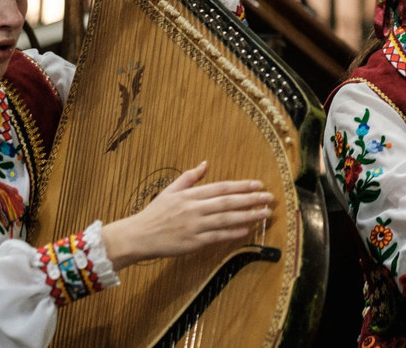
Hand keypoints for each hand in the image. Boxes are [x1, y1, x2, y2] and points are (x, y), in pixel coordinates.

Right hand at [101, 161, 272, 270]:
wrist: (137, 236)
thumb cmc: (155, 213)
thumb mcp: (170, 191)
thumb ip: (189, 177)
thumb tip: (205, 163)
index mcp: (190, 195)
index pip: (221, 188)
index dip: (241, 186)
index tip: (258, 184)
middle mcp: (194, 209)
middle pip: (227, 202)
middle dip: (250, 199)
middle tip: (269, 197)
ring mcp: (194, 226)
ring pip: (225, 220)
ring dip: (246, 216)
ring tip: (264, 213)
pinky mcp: (192, 243)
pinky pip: (216, 237)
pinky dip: (231, 233)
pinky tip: (246, 230)